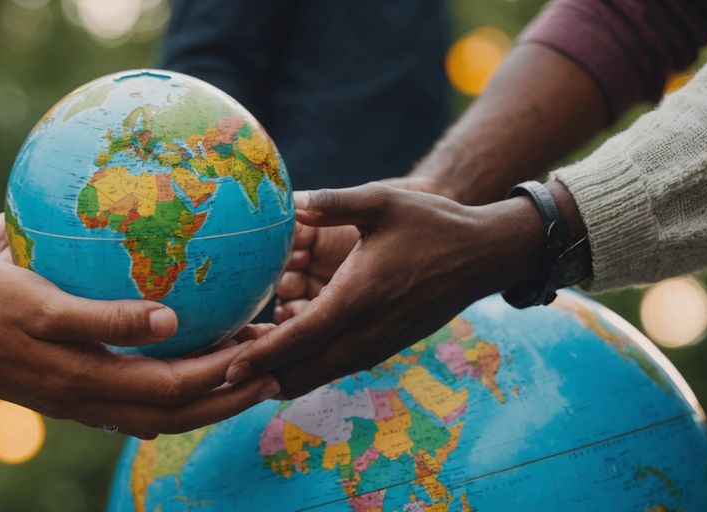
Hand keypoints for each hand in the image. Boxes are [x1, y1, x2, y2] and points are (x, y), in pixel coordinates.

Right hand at [0, 256, 279, 437]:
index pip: (173, 391)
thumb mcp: (36, 302)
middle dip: (225, 395)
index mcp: (84, 379)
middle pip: (172, 409)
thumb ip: (103, 317)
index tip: (267, 359)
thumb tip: (170, 321)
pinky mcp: (56, 375)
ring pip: (149, 403)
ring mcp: (70, 389)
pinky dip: (157, 377)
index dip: (223, 380)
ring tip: (238, 363)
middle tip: (273, 368)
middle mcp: (84, 393)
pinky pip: (119, 385)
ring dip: (198, 389)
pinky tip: (175, 352)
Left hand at [227, 182, 543, 397]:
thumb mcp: (384, 202)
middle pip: (303, 370)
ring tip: (246, 366)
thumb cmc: (434, 225)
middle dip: (262, 375)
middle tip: (222, 370)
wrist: (484, 256)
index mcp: (358, 299)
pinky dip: (308, 367)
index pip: (299, 339)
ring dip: (283, 374)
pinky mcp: (385, 346)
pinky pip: (337, 366)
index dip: (260, 356)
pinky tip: (286, 355)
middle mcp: (366, 332)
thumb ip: (335, 202)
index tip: (226, 368)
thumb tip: (293, 200)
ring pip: (320, 374)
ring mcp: (378, 344)